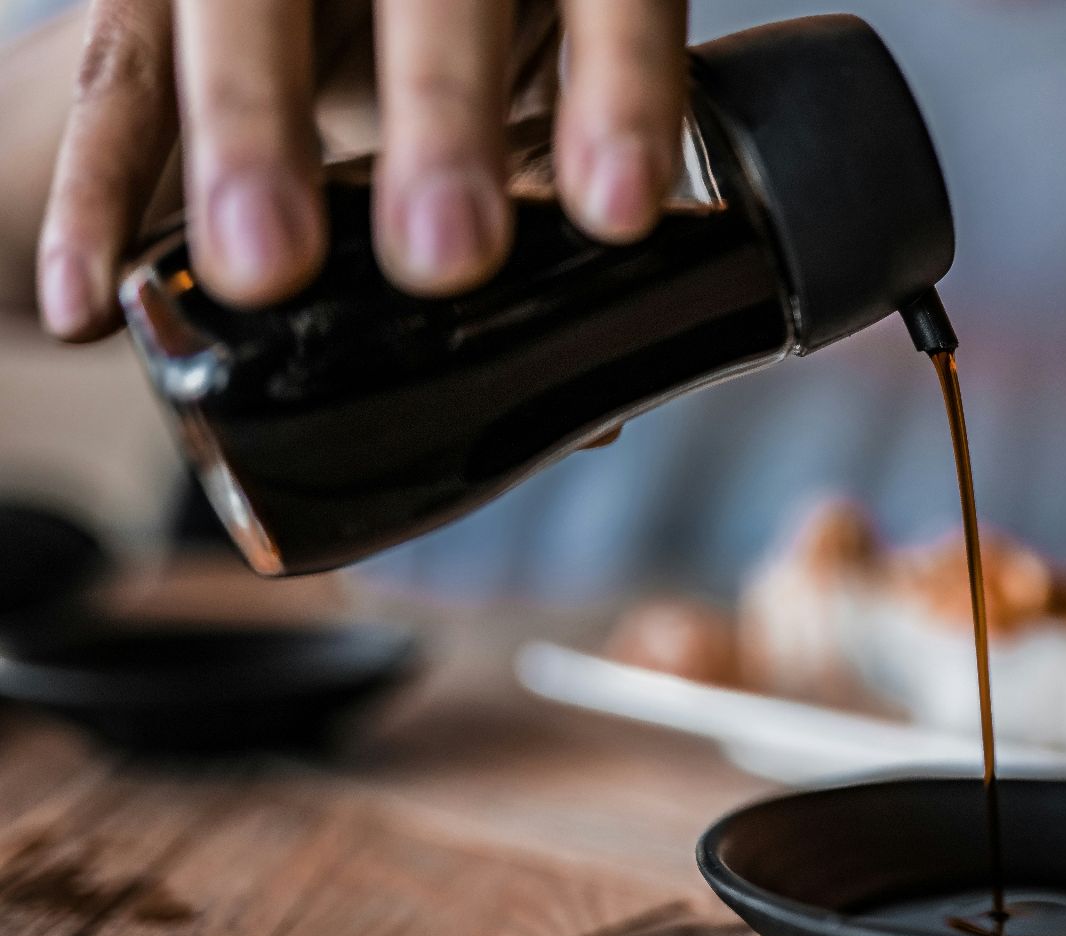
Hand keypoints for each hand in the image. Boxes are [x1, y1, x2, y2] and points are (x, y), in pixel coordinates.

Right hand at [36, 0, 688, 341]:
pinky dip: (98, 186)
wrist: (338, 6)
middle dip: (442, 115)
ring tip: (266, 268)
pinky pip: (117, 76)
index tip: (620, 212)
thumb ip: (554, 199)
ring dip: (253, 135)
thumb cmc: (461, 51)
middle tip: (448, 256)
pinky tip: (90, 297)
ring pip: (244, 11)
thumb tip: (585, 412)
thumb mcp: (528, 93)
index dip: (621, 95)